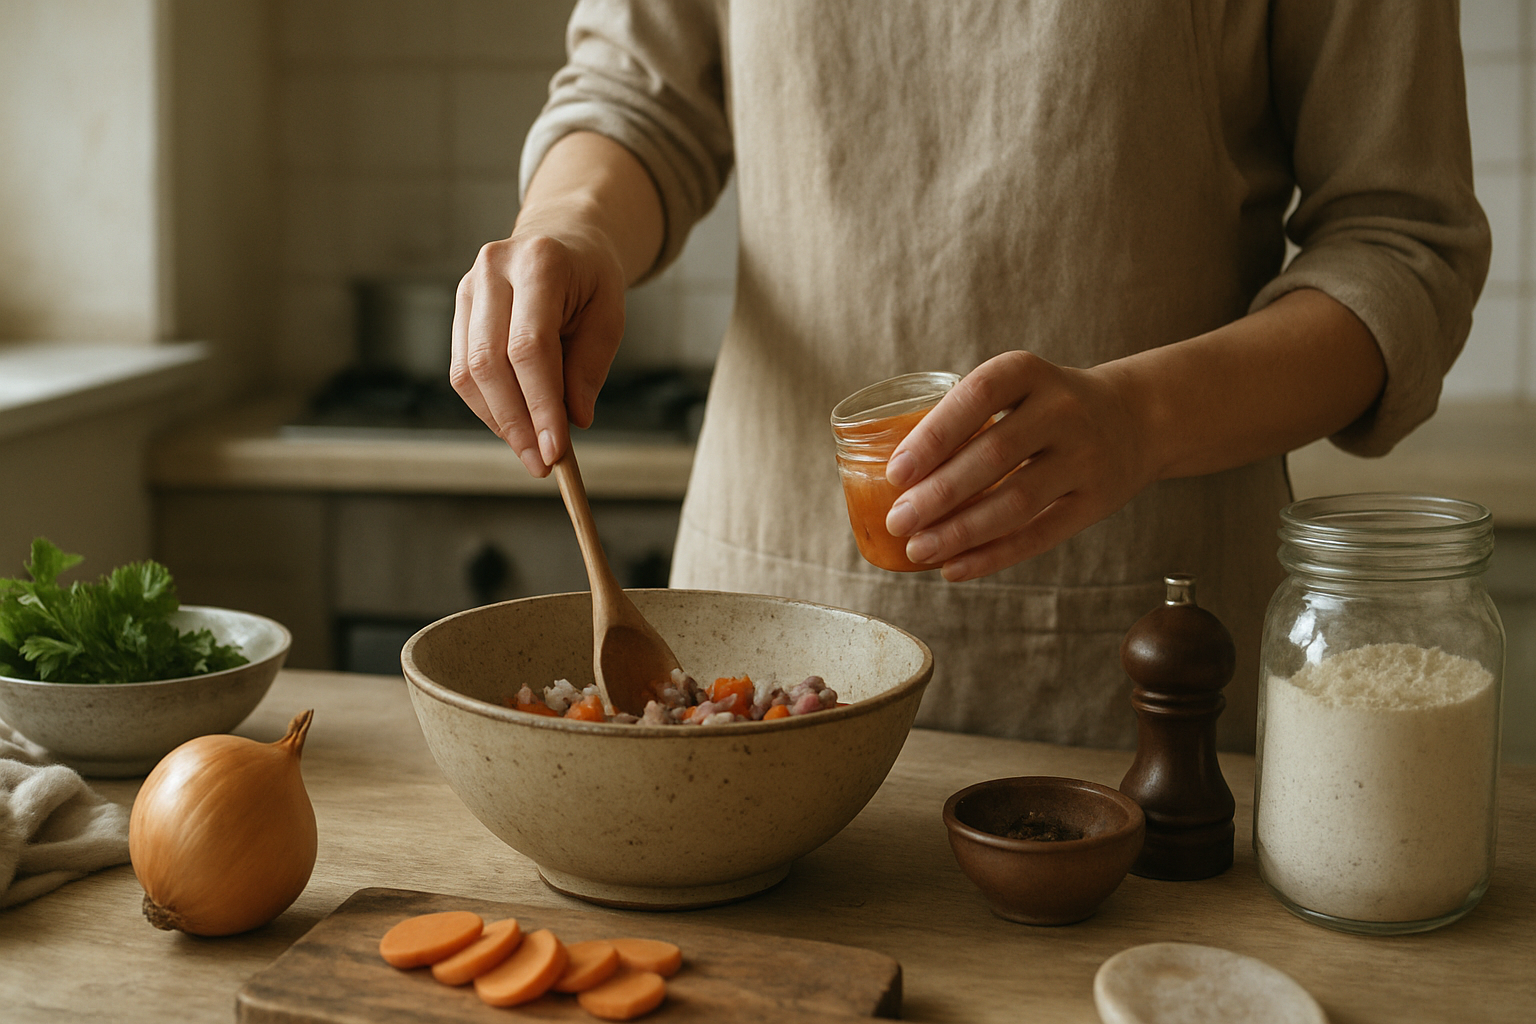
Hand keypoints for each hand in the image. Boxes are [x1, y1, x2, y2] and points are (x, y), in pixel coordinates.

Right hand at [451, 214, 626, 477]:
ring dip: (499, 421)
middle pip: (490, 362)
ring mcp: (468, 287)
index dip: (540, 404)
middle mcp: (493, 269)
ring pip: (468, 371)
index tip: (557, 450)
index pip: (530, 347)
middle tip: (542, 463)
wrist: (564, 238)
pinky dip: (488, 407)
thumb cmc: (591, 279)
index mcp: (539, 263)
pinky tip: (515, 426)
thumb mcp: (609, 315)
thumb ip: (590, 366)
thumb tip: (574, 421)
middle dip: (516, 422)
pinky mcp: (459, 308)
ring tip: (531, 450)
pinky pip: (462, 370)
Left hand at [882, 351, 1154, 581]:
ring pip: (1016, 501)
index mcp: (1028, 372)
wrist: (1135, 418)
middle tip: (898, 521)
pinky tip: (955, 567)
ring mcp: (1085, 457)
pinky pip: (1040, 534)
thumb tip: (887, 474)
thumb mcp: (1015, 388)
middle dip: (938, 494)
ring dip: (960, 531)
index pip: (976, 398)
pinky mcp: (1097, 500)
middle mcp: (1062, 409)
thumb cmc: (1045, 407)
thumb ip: (963, 418)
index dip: (933, 436)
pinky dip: (992, 556)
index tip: (895, 473)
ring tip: (918, 549)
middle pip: (993, 455)